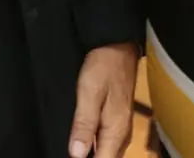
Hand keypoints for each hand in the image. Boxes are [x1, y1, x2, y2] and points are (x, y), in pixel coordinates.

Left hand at [67, 42, 138, 156]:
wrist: (118, 47)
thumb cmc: (104, 67)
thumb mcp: (89, 93)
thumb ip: (84, 124)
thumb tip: (76, 154)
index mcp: (115, 132)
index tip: (72, 156)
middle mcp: (122, 134)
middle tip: (71, 150)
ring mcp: (121, 128)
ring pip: (108, 154)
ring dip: (93, 155)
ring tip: (75, 148)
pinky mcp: (118, 121)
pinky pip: (107, 144)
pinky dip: (96, 148)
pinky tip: (84, 143)